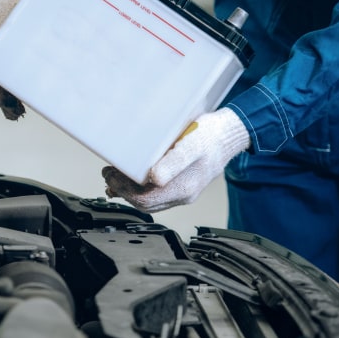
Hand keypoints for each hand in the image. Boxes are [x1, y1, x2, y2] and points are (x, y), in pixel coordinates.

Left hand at [103, 108, 249, 211]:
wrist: (230, 134)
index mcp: (184, 188)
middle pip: (145, 203)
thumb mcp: (191, 145)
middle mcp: (184, 194)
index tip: (110, 176)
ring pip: (151, 201)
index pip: (145, 199)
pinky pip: (158, 194)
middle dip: (123, 191)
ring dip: (130, 191)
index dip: (124, 190)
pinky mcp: (183, 185)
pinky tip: (133, 180)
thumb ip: (172, 163)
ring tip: (115, 178)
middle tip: (108, 175)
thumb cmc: (212, 136)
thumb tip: (154, 179)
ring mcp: (184, 191)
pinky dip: (141, 189)